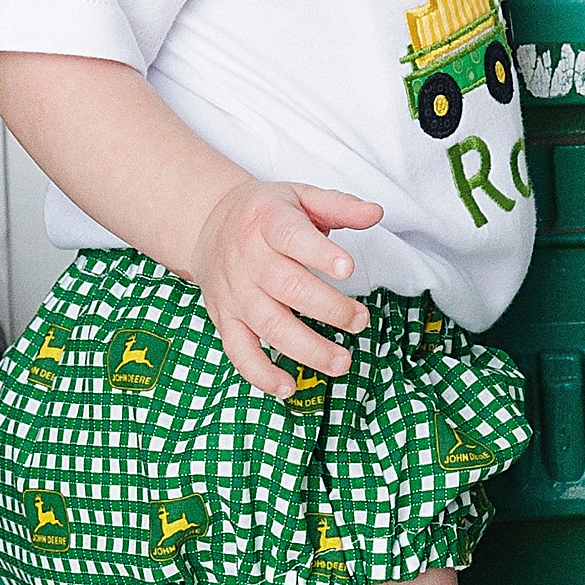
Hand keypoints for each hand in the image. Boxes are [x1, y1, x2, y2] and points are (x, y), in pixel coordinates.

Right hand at [191, 178, 380, 401]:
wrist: (208, 224)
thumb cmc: (266, 214)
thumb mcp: (300, 197)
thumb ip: (340, 206)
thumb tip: (376, 213)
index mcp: (268, 222)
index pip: (291, 237)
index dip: (319, 254)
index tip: (348, 269)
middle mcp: (248, 259)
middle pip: (286, 286)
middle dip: (328, 308)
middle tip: (360, 321)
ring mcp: (235, 293)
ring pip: (268, 325)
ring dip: (306, 348)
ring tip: (341, 362)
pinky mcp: (225, 319)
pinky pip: (238, 352)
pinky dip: (261, 374)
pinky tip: (289, 387)